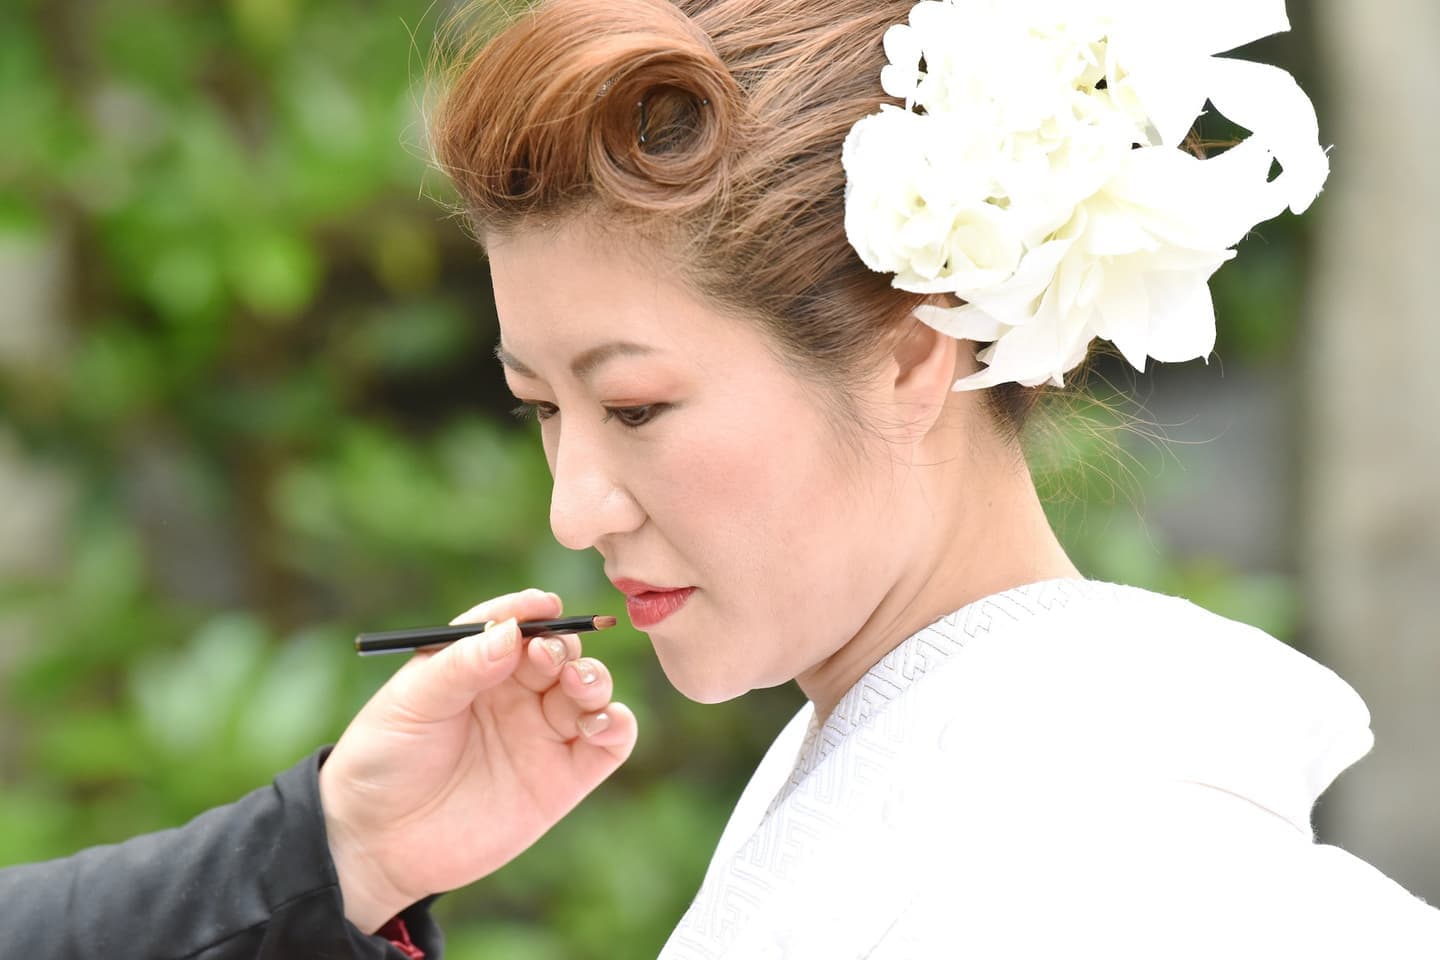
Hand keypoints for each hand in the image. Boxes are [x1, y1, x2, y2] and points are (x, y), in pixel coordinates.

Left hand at [318, 588, 637, 932]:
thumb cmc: (384, 761)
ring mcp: (542, 734)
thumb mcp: (410, 702)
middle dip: (563, 644)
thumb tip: (511, 632)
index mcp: (476, 665)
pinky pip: (610, 742)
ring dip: (595, 678)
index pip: (514, 624)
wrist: (378, 844)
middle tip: (545, 656)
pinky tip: (598, 722)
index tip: (544, 605)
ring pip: (592, 689)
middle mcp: (515, 694)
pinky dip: (618, 724)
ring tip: (577, 684)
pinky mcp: (563, 779)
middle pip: (560, 651)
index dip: (531, 611)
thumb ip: (460, 665)